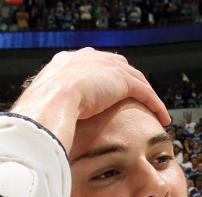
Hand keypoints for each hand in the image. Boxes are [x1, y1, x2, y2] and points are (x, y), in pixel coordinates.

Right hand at [10, 48, 169, 152]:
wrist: (50, 104)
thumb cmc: (39, 113)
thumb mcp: (41, 109)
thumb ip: (48, 113)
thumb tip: (44, 131)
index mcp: (65, 63)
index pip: (90, 66)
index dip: (101, 79)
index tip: (107, 92)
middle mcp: (86, 59)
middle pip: (115, 66)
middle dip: (127, 81)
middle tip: (135, 97)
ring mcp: (105, 67)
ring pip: (134, 79)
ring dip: (146, 95)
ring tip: (154, 110)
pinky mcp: (121, 80)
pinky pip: (145, 92)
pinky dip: (155, 104)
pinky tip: (162, 117)